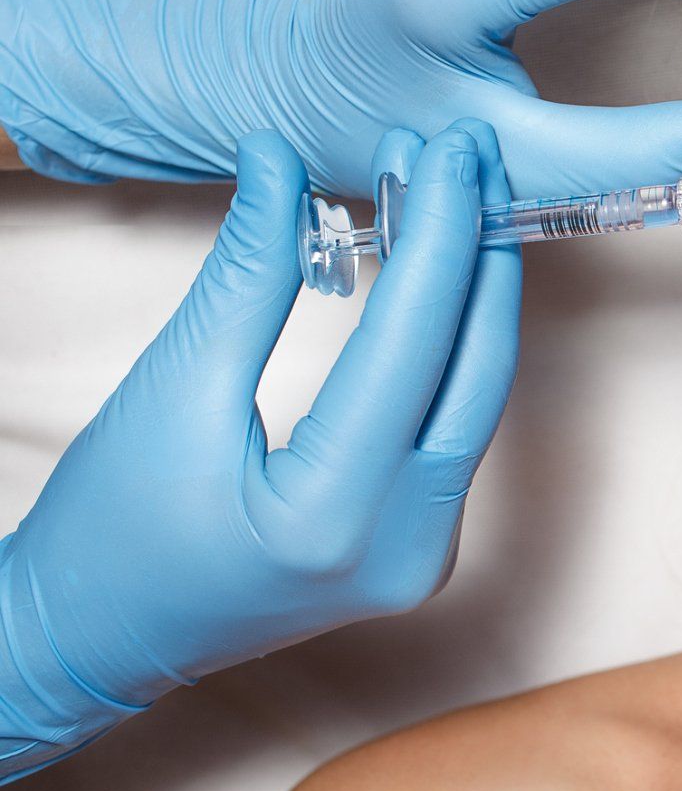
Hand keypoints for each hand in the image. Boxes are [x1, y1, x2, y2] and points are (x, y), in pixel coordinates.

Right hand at [0, 121, 517, 783]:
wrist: (94, 641)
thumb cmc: (111, 527)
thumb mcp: (172, 386)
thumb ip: (247, 274)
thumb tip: (284, 160)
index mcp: (333, 517)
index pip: (414, 347)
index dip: (439, 235)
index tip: (451, 149)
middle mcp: (404, 548)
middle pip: (474, 371)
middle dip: (479, 251)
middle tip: (473, 154)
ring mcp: (424, 557)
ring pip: (479, 398)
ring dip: (475, 294)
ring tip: (464, 196)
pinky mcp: (423, 546)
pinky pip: (459, 426)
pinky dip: (455, 346)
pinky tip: (447, 274)